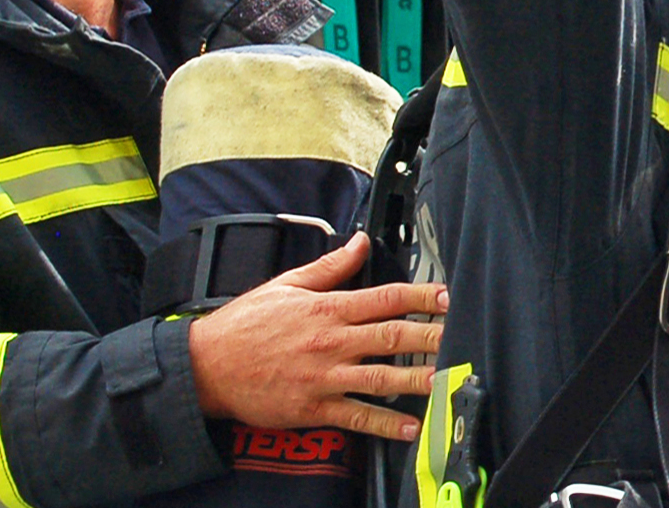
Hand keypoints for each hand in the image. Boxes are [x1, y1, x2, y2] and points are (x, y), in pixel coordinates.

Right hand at [186, 231, 447, 440]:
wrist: (206, 367)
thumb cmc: (244, 325)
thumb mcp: (286, 285)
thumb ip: (330, 266)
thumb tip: (361, 242)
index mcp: (328, 308)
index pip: (386, 298)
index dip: (421, 297)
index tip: (447, 297)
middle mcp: (331, 342)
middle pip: (393, 337)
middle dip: (431, 337)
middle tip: (462, 337)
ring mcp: (324, 377)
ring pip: (381, 378)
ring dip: (418, 380)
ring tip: (447, 382)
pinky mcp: (313, 408)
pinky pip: (355, 416)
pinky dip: (383, 423)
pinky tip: (408, 427)